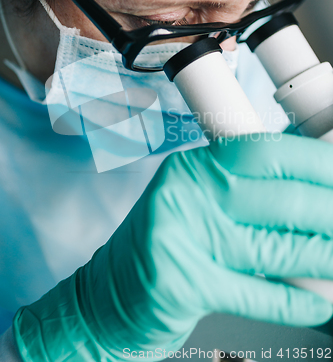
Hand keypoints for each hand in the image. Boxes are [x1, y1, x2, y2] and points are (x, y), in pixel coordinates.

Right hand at [13, 134, 332, 360]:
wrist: (108, 293)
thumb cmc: (164, 246)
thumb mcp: (200, 204)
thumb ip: (246, 196)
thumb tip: (312, 195)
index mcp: (195, 168)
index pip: (265, 151)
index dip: (314, 164)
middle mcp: (186, 194)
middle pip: (277, 197)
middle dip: (326, 210)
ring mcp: (180, 236)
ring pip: (272, 247)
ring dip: (321, 258)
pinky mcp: (179, 283)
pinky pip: (252, 293)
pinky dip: (293, 300)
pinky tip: (318, 301)